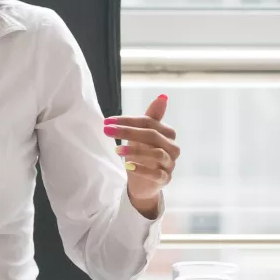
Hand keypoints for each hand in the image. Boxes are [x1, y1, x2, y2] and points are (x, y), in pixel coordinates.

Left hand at [106, 94, 177, 216]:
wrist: (143, 183)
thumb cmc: (143, 156)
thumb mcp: (143, 135)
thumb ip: (151, 117)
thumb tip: (162, 96)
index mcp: (168, 133)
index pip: (148, 122)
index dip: (127, 121)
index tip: (107, 121)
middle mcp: (173, 147)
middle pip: (152, 135)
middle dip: (128, 132)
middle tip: (108, 131)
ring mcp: (170, 164)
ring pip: (156, 154)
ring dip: (135, 150)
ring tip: (117, 150)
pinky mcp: (165, 179)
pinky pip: (156, 174)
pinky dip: (142, 169)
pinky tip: (128, 166)